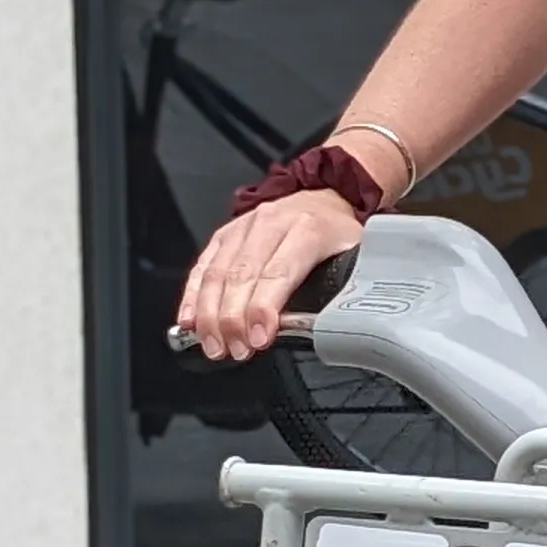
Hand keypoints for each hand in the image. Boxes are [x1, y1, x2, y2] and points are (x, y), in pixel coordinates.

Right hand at [175, 191, 367, 361]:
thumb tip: (334, 326)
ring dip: (210, 314)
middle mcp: (270, 224)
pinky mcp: (224, 235)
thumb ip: (344, 287)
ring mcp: (243, 227)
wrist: (324, 197)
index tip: (259, 338)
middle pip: (241, 275)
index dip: (264, 308)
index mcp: (307, 229)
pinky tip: (189, 322)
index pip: (278, 272)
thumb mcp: (356, 255)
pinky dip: (192, 296)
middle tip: (234, 350)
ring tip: (214, 346)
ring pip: (217, 272)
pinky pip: (202, 267)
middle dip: (233, 319)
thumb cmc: (337, 233)